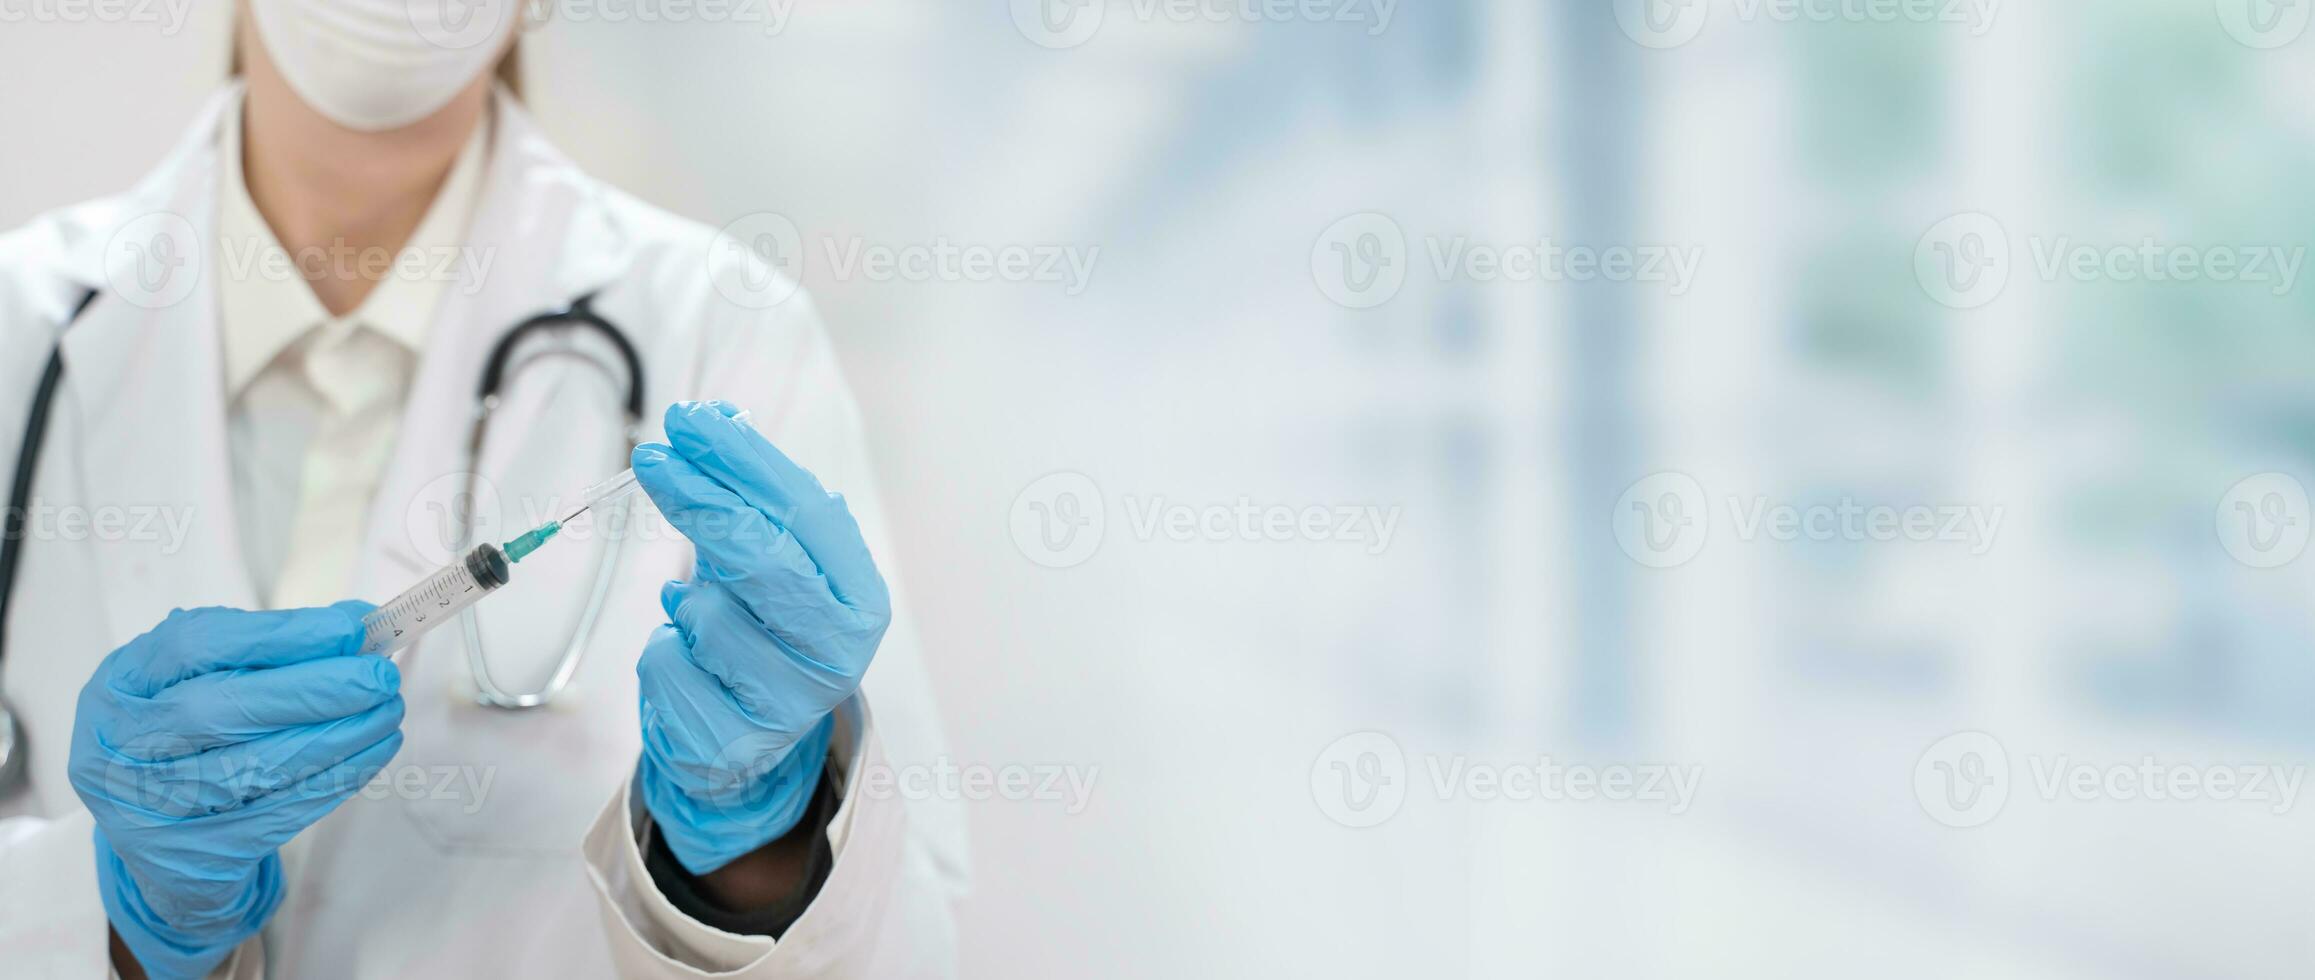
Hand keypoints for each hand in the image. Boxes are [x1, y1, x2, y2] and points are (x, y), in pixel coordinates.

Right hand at [67, 603, 402, 979]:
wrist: (160, 840)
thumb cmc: (187, 739)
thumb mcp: (202, 680)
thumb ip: (269, 649)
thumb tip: (356, 627)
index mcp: (120, 685)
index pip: (193, 646)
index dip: (276, 635)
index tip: (347, 628)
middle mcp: (121, 746)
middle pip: (218, 711)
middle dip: (312, 690)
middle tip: (379, 677)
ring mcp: (150, 807)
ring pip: (253, 767)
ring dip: (336, 737)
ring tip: (387, 712)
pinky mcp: (195, 854)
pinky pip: (277, 813)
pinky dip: (335, 779)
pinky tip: (372, 752)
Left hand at [632, 401, 890, 873]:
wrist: (748, 748)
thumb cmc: (762, 634)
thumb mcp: (774, 565)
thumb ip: (753, 499)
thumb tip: (716, 417)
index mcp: (861, 600)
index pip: (806, 514)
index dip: (745, 462)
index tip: (694, 420)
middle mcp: (839, 654)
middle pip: (761, 558)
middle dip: (699, 496)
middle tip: (651, 455)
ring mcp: (787, 704)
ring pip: (706, 612)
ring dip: (687, 601)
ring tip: (702, 615)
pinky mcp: (730, 743)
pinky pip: (666, 658)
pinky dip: (664, 643)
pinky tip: (690, 657)